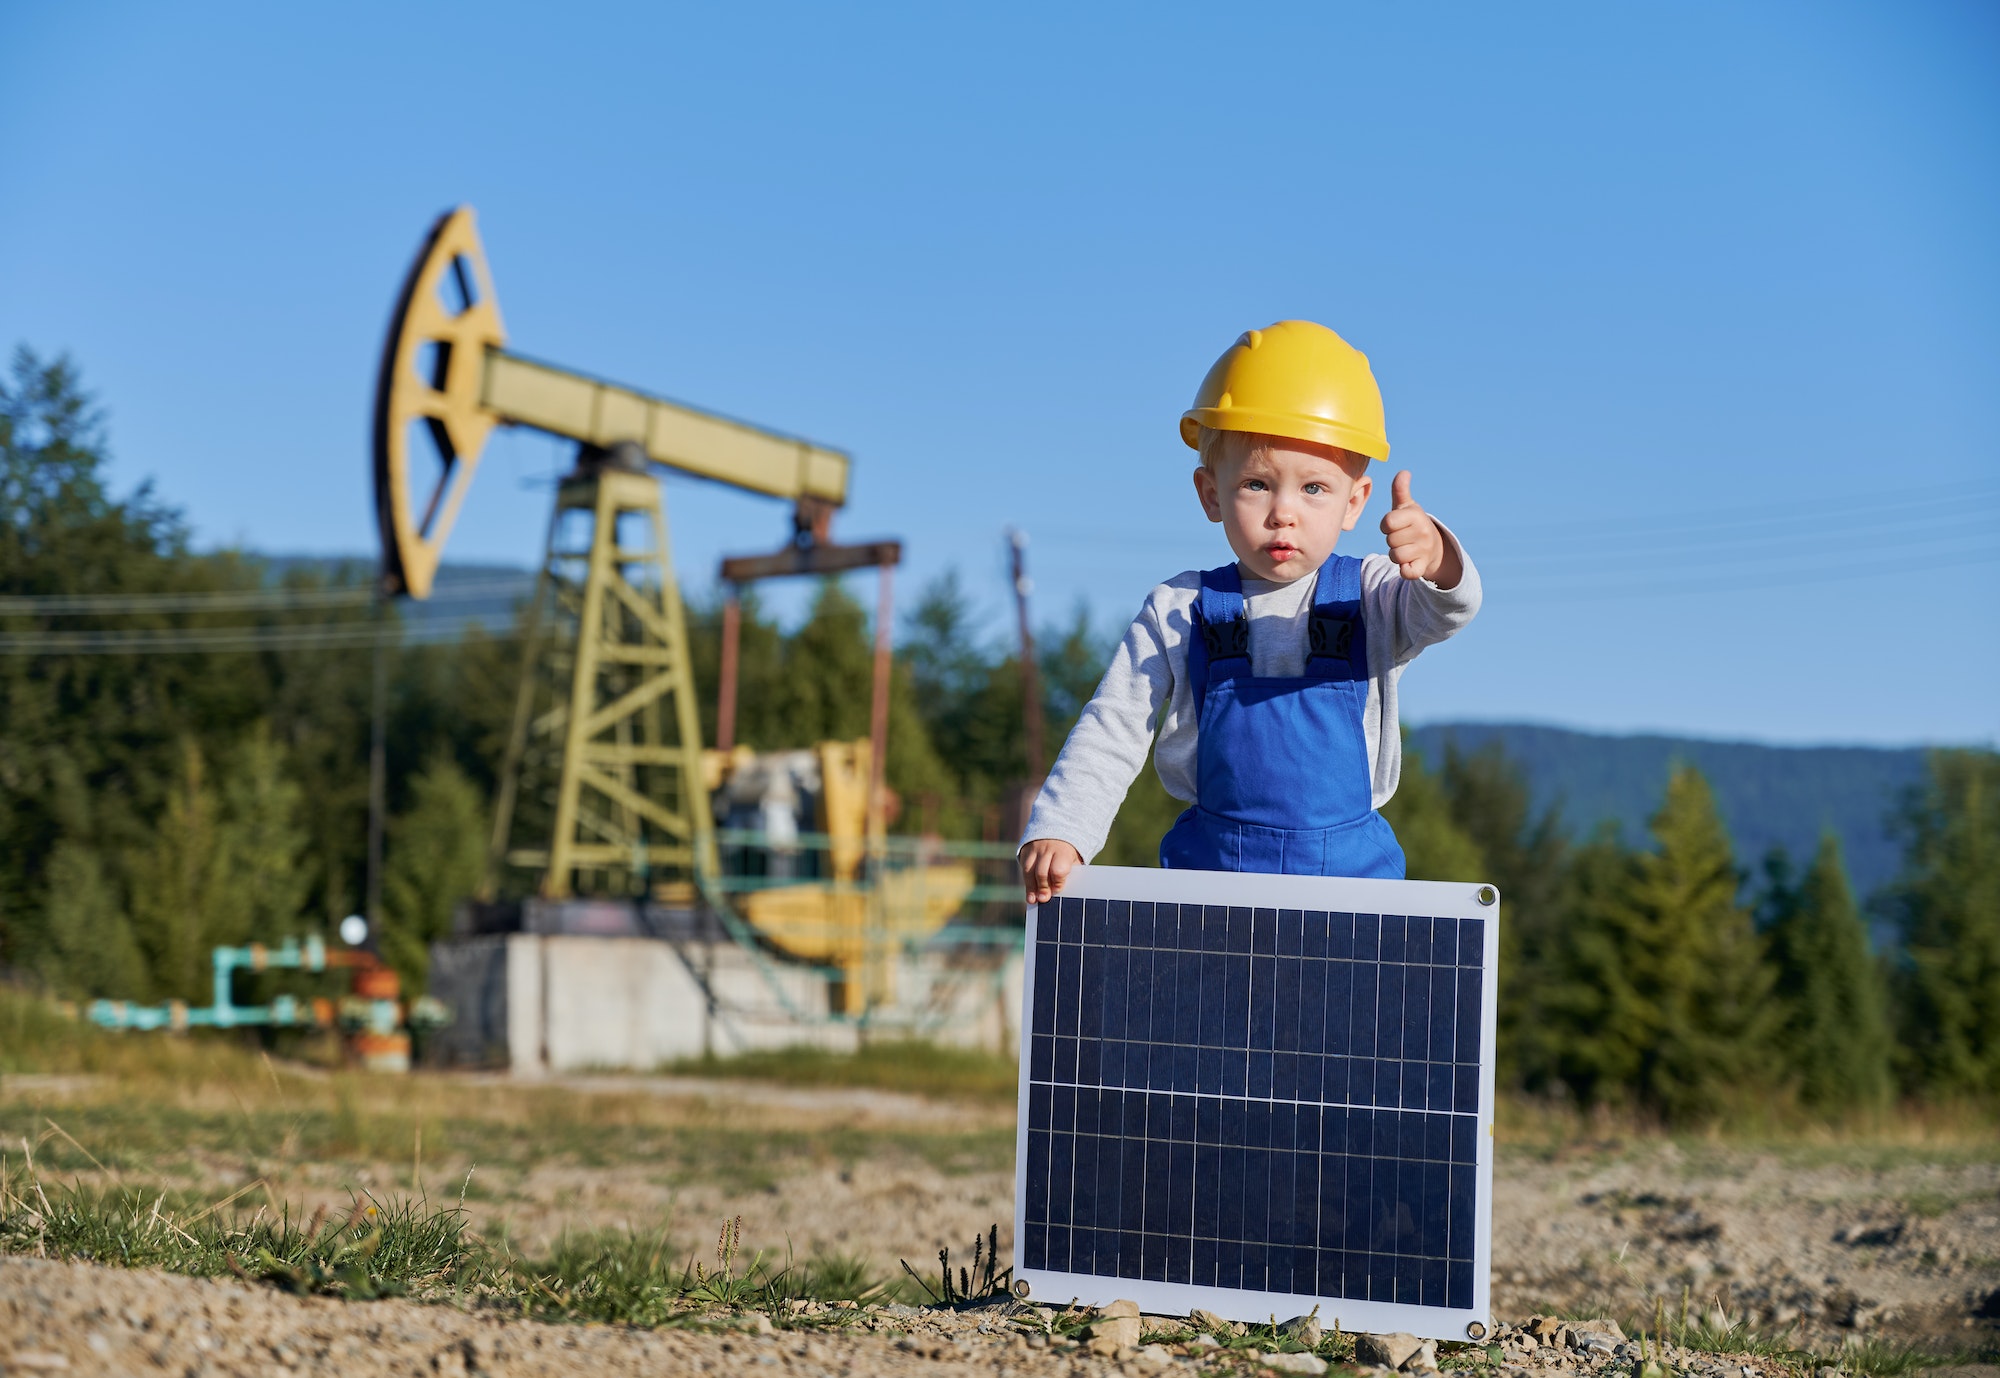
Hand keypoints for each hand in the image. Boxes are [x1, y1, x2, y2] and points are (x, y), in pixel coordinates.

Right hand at [1019, 838, 1082, 904]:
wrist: (1056, 830)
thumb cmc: (1067, 853)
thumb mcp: (1073, 860)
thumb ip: (1069, 873)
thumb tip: (1059, 892)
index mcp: (1062, 851)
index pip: (1057, 870)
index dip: (1057, 883)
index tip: (1057, 891)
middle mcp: (1047, 849)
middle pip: (1041, 872)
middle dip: (1042, 887)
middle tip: (1043, 899)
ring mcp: (1034, 849)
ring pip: (1029, 871)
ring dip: (1031, 887)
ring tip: (1033, 900)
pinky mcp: (1025, 851)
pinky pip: (1023, 868)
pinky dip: (1027, 882)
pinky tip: (1029, 893)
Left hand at [1378, 470, 1460, 587]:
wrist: (1434, 547)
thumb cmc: (1413, 524)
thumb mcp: (1407, 507)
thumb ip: (1400, 490)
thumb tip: (1403, 472)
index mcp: (1416, 516)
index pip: (1387, 523)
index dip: (1386, 526)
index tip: (1394, 525)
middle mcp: (1422, 532)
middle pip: (1389, 540)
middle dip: (1391, 540)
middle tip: (1402, 538)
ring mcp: (1424, 550)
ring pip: (1394, 556)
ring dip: (1396, 555)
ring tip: (1405, 548)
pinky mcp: (1423, 567)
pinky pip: (1408, 573)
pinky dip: (1405, 571)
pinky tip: (1408, 564)